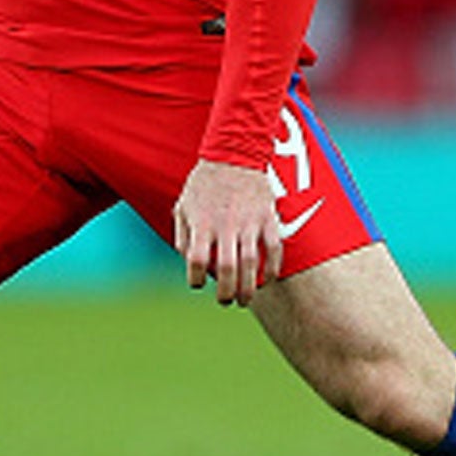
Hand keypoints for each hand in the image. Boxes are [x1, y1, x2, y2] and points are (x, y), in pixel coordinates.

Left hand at [173, 159, 282, 307]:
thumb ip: (182, 236)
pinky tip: (269, 280)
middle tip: (226, 302)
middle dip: (226, 293)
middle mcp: (225, 225)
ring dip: (249, 289)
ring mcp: (249, 222)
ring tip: (246, 301)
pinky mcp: (268, 218)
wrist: (234, 154)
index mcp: (201, 223)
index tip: (198, 284)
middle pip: (226, 269)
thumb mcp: (182, 206)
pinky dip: (273, 269)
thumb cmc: (204, 183)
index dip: (195, 279)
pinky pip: (274, 250)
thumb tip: (188, 263)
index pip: (195, 261)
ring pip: (251, 265)